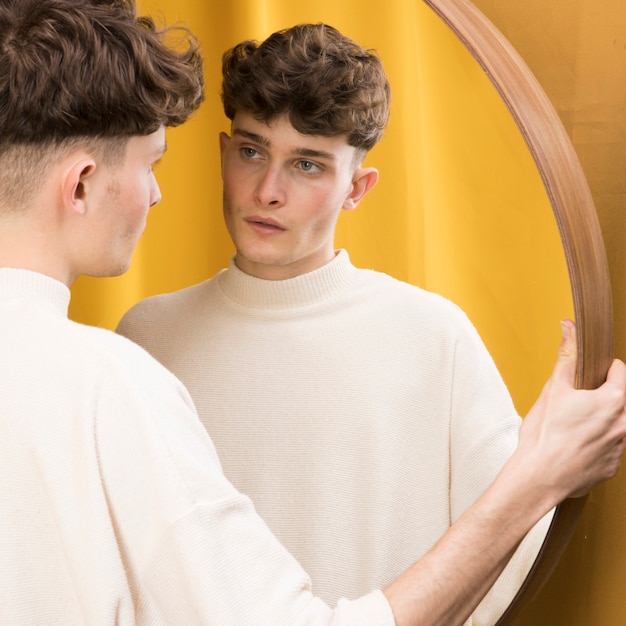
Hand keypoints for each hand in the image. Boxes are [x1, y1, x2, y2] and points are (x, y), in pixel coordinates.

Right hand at [516, 320, 625, 501]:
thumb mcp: (553, 389)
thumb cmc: (544, 434)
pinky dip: (595, 443)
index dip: (602, 369)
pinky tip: (573, 445)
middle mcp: (624, 424)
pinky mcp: (612, 467)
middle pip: (621, 399)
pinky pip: (610, 447)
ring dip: (599, 420)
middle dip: (601, 396)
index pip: (620, 372)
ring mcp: (620, 448)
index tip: (586, 375)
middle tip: (576, 401)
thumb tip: (569, 327)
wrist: (538, 477)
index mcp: (613, 400)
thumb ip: (566, 356)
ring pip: (616, 424)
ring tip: (571, 425)